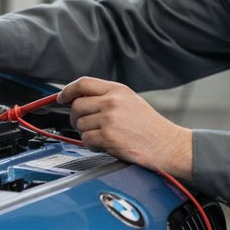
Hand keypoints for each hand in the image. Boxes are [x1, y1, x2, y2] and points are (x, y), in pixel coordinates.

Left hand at [58, 77, 192, 179]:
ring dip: (86, 134)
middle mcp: (113, 102)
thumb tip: (78, 100)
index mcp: (118, 90)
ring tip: (103, 137)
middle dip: (75, 117)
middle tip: (84, 125)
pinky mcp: (109, 137)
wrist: (167, 145)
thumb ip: (106, 97)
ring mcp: (110, 119)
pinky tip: (106, 145)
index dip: (68, 91)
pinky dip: (92, 145)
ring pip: (80, 124)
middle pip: (76, 105)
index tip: (62, 98)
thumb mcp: (130, 101)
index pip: (83, 83)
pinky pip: (87, 140)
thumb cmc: (150, 126)